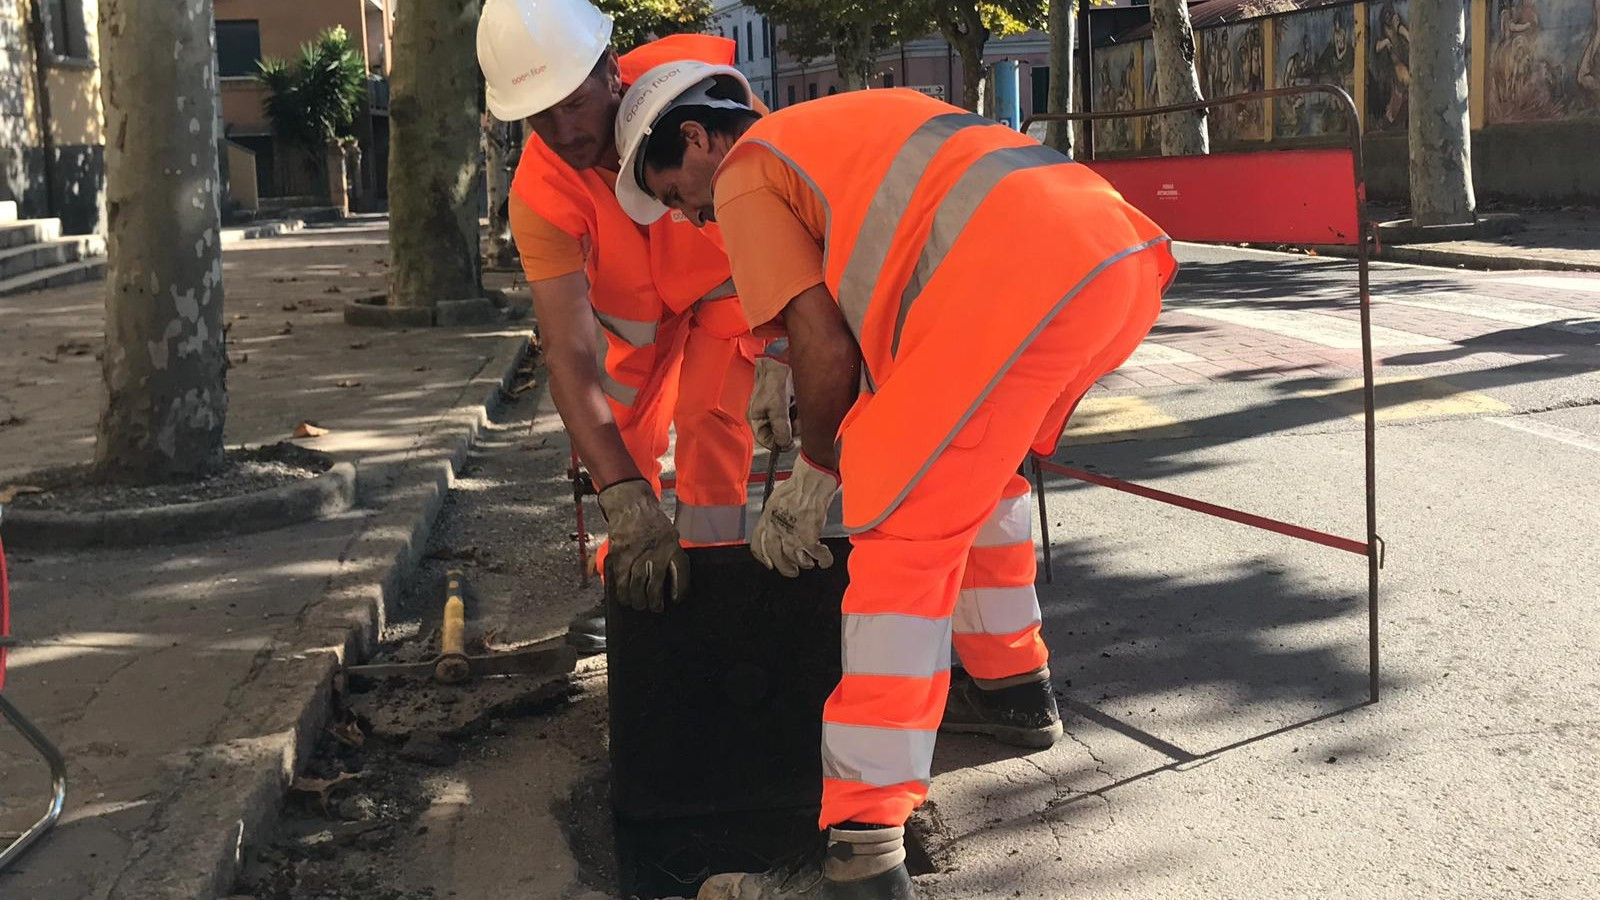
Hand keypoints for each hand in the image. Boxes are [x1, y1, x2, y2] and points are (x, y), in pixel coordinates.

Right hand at [597, 480, 688, 611]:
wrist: (631, 506)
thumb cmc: (653, 522)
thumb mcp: (670, 535)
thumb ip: (672, 555)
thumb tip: (674, 579)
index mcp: (672, 546)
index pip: (679, 571)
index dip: (679, 589)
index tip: (676, 599)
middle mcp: (655, 551)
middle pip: (654, 584)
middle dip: (653, 600)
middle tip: (653, 608)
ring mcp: (635, 553)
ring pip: (635, 584)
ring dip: (636, 598)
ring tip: (638, 605)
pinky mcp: (619, 554)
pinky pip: (619, 577)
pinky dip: (620, 590)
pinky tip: (623, 597)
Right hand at [748, 357, 794, 452]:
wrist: (784, 357)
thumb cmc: (774, 377)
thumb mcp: (776, 405)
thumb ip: (780, 426)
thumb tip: (783, 444)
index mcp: (757, 417)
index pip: (765, 440)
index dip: (777, 444)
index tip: (790, 442)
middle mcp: (767, 416)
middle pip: (780, 434)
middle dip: (791, 429)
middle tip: (797, 419)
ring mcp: (779, 410)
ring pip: (791, 426)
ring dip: (797, 419)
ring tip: (797, 405)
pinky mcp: (789, 404)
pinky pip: (797, 416)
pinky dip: (801, 411)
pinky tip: (799, 401)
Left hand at [751, 454, 838, 577]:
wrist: (810, 482)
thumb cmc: (796, 486)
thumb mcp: (776, 501)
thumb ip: (774, 516)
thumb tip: (776, 524)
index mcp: (767, 520)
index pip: (758, 545)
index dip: (763, 558)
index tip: (768, 563)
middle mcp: (776, 531)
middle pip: (777, 558)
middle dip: (785, 568)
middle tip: (792, 571)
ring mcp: (792, 536)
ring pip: (796, 560)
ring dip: (803, 564)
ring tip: (808, 563)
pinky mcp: (809, 537)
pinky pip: (816, 555)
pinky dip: (823, 559)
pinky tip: (825, 560)